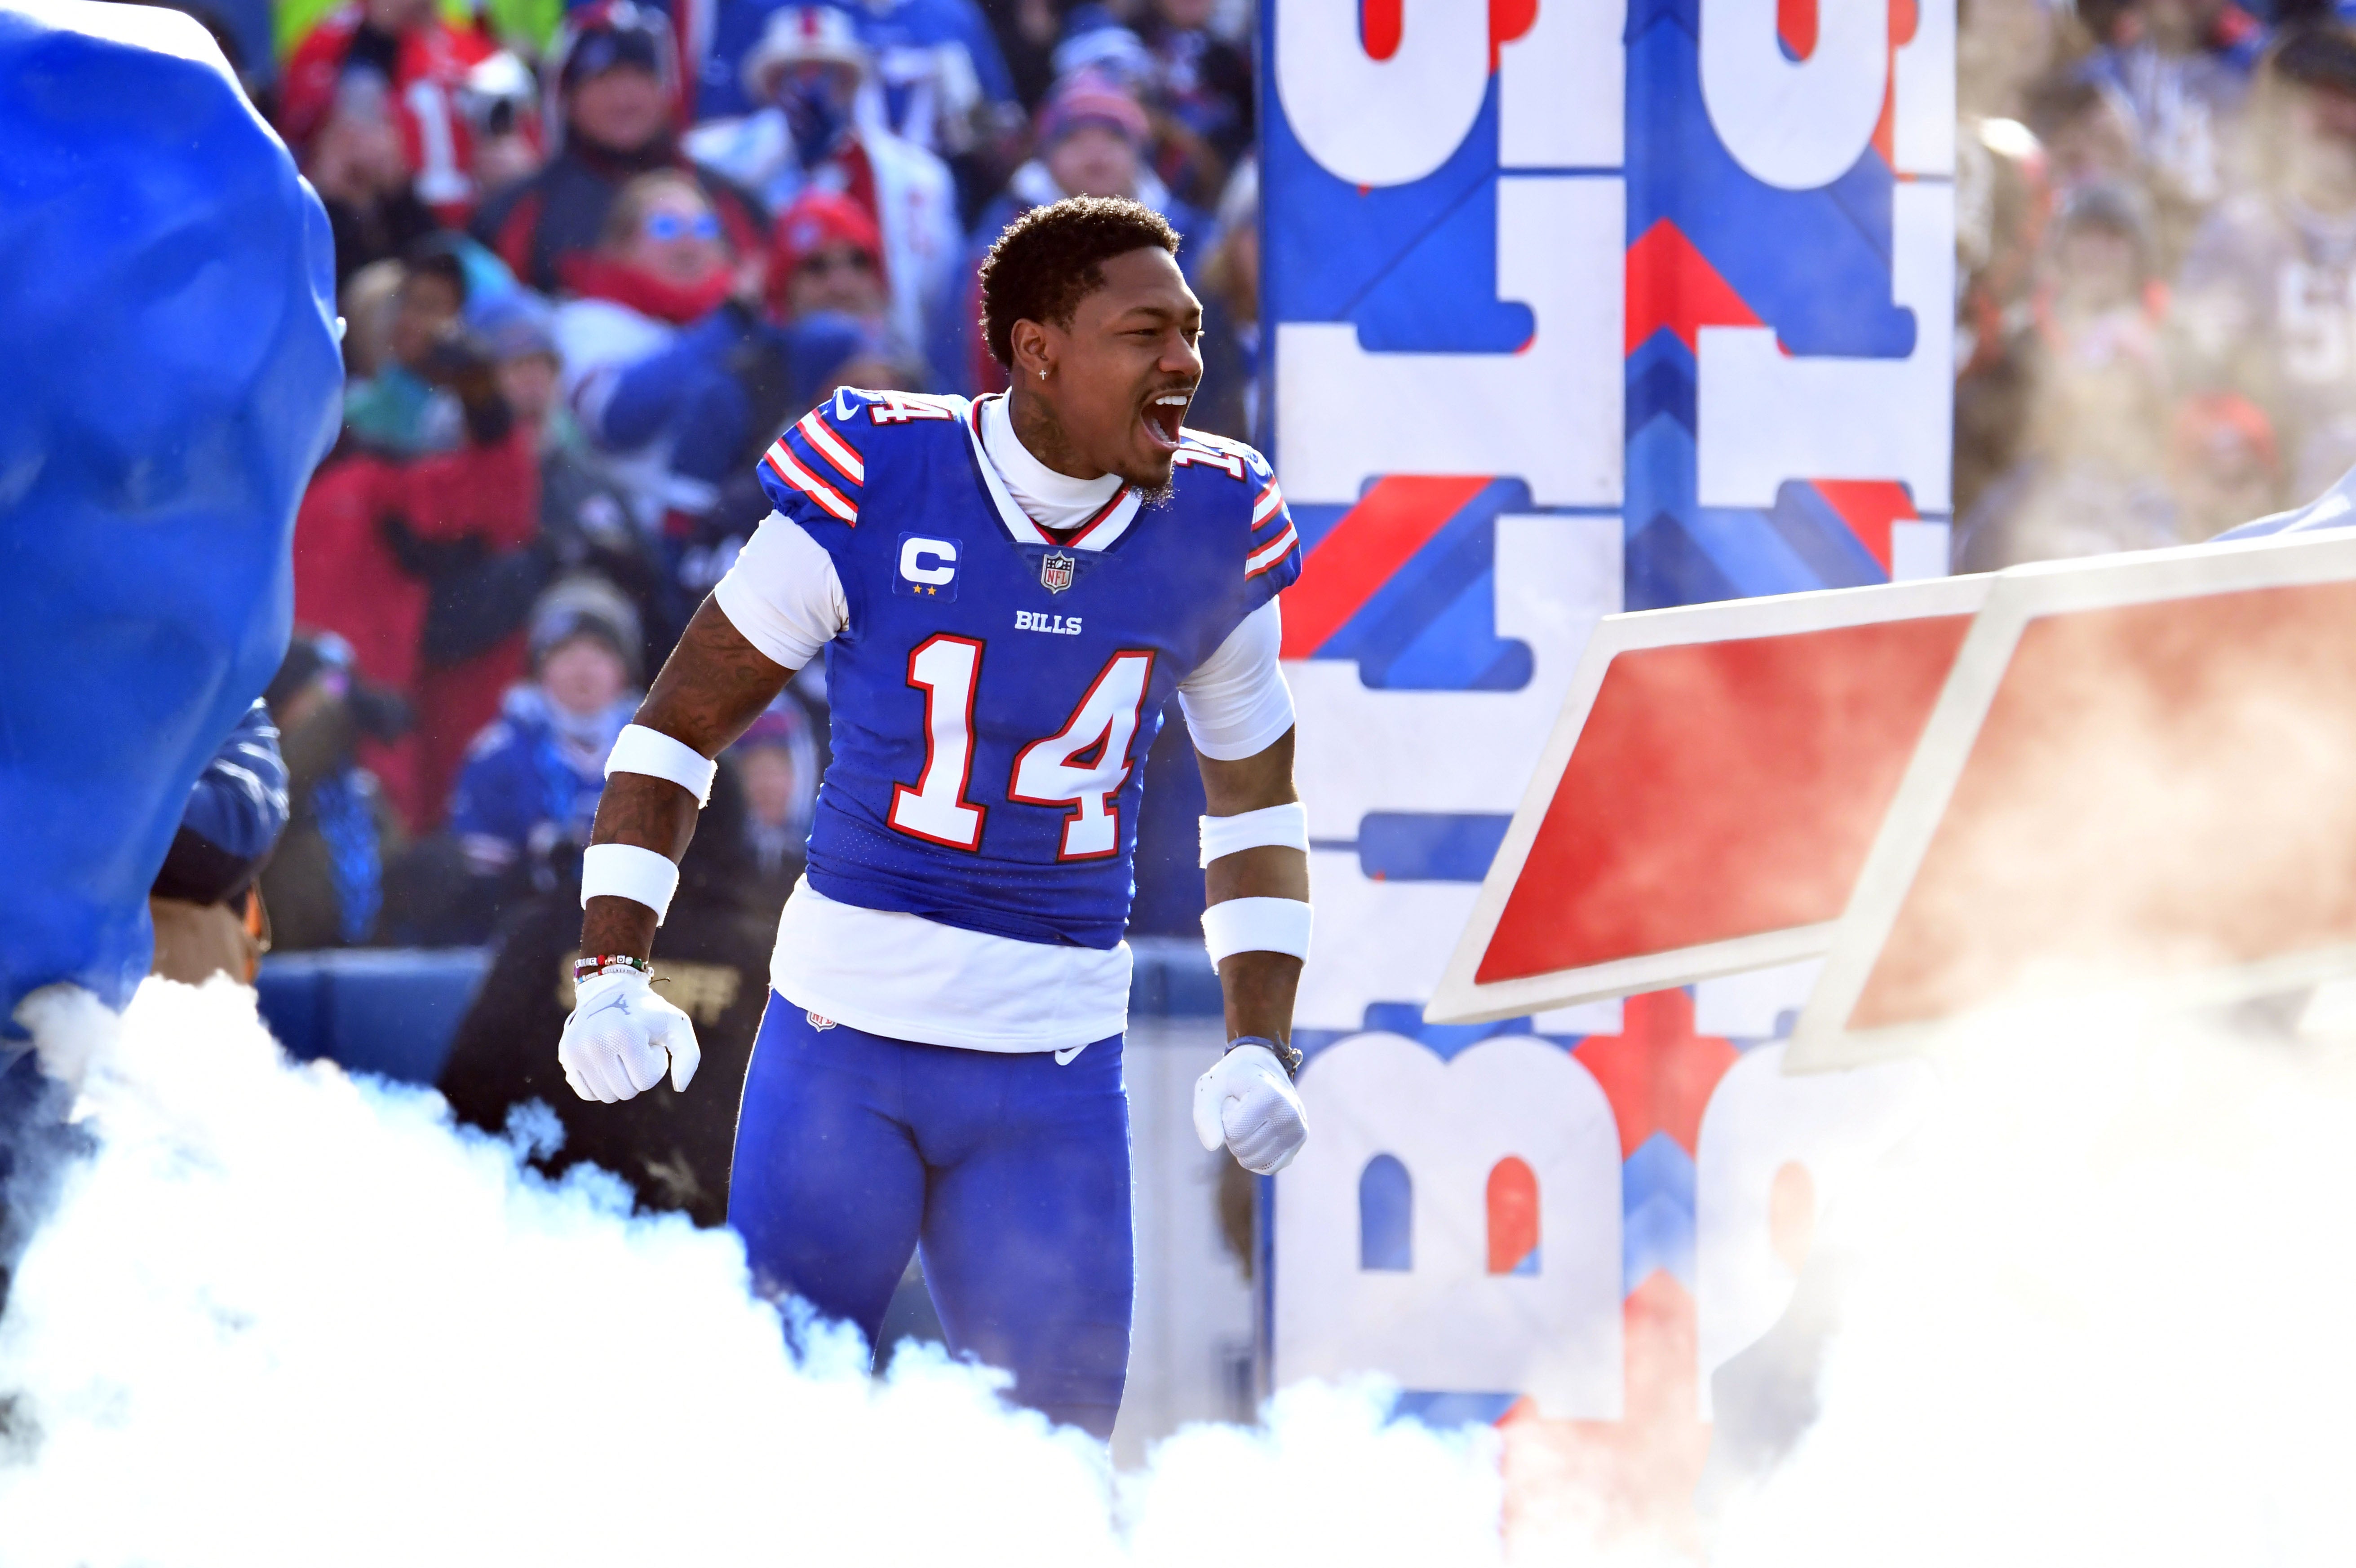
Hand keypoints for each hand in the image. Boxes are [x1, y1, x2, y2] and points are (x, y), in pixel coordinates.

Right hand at [559, 967, 701, 1102]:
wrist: (611, 989)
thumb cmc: (648, 1012)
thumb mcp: (676, 1025)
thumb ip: (688, 1056)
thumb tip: (679, 1088)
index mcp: (626, 1035)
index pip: (646, 1081)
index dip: (655, 1064)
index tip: (650, 1043)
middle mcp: (596, 1043)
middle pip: (626, 1091)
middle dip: (637, 1074)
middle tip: (635, 1047)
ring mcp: (577, 1050)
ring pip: (606, 1096)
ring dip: (619, 1079)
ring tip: (620, 1052)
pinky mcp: (565, 1056)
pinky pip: (586, 1093)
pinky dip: (600, 1084)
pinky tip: (604, 1062)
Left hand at [1192, 1043, 1307, 1174]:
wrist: (1261, 1064)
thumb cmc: (1231, 1077)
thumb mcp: (1210, 1088)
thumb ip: (1205, 1115)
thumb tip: (1212, 1146)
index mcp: (1269, 1095)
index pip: (1233, 1132)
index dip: (1223, 1119)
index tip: (1232, 1099)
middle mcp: (1289, 1113)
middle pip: (1243, 1149)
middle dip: (1232, 1133)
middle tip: (1241, 1109)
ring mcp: (1298, 1129)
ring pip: (1255, 1161)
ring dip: (1244, 1144)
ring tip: (1251, 1118)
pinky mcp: (1299, 1140)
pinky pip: (1269, 1167)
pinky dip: (1257, 1155)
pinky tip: (1260, 1132)